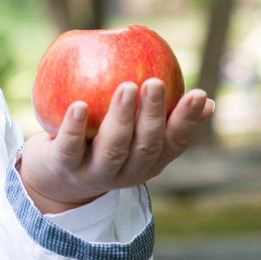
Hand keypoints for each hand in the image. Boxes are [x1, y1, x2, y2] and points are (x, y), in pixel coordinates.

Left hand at [17, 79, 214, 213]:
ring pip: (112, 148)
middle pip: (145, 147)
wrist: (55, 177)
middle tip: (155, 82)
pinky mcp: (65, 168)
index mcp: (148, 162)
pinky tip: (78, 104)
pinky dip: (74, 126)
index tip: (198, 93)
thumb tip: (205, 99)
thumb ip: (159, 115)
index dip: (187, 121)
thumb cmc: (100, 142)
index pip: (174, 143)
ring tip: (126, 86)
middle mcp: (126, 172)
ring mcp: (95, 173)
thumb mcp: (133, 134)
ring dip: (121, 118)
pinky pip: (71, 147)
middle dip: (152, 115)